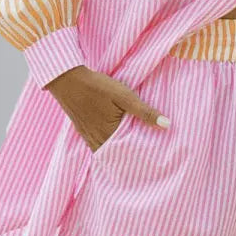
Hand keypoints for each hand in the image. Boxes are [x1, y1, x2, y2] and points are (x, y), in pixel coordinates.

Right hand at [45, 66, 169, 151]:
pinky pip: (98, 144)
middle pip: (118, 155)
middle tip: (149, 155)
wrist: (68, 79)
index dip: (142, 154)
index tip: (155, 156)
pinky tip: (116, 138)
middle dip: (131, 155)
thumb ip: (144, 112)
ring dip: (119, 150)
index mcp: (108, 136)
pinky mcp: (83, 131)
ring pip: (107, 151)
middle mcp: (97, 142)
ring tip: (135, 148)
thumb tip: (167, 125)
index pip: (130, 153)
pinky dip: (108, 144)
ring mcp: (88, 137)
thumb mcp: (124, 96)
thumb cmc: (98, 87)